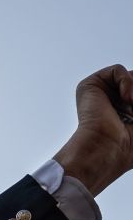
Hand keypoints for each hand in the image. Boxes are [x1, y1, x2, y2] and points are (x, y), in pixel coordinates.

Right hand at [53, 64, 132, 195]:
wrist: (107, 150)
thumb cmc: (127, 145)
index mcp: (124, 113)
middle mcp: (112, 103)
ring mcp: (100, 95)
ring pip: (130, 75)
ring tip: (132, 105)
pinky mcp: (90, 86)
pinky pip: (117, 70)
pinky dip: (127, 81)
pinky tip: (126, 98)